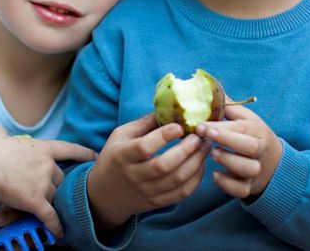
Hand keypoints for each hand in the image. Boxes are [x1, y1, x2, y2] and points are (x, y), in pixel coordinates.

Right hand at [0, 126, 95, 236]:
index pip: (68, 149)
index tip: (95, 156)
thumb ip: (1, 134)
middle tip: (53, 193)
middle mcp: (47, 165)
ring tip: (54, 212)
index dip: (83, 153)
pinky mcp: (36, 201)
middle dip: (57, 186)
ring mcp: (43, 183)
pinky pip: (50, 216)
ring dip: (53, 204)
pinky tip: (59, 233)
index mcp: (41, 148)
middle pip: (61, 179)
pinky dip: (55, 225)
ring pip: (55, 196)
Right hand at [87, 113, 210, 230]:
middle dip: (187, 149)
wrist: (105, 194)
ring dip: (196, 162)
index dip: (163, 136)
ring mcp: (147, 191)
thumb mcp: (121, 135)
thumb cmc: (114, 157)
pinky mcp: (157, 202)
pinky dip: (196, 178)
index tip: (179, 126)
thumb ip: (144, 123)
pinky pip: (182, 193)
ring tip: (204, 147)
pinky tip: (200, 164)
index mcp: (122, 155)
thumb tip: (170, 108)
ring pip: (177, 180)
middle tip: (199, 136)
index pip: (144, 147)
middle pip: (165, 165)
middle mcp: (134, 176)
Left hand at [196, 103, 282, 199]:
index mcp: (258, 131)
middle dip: (226, 139)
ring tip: (213, 153)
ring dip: (228, 161)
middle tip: (205, 134)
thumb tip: (209, 88)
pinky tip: (216, 175)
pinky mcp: (249, 187)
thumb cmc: (251, 136)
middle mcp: (260, 151)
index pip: (243, 128)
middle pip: (250, 147)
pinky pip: (241, 190)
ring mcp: (256, 171)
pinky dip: (228, 184)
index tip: (201, 124)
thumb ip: (229, 107)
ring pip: (248, 168)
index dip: (222, 127)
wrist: (271, 163)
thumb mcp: (245, 119)